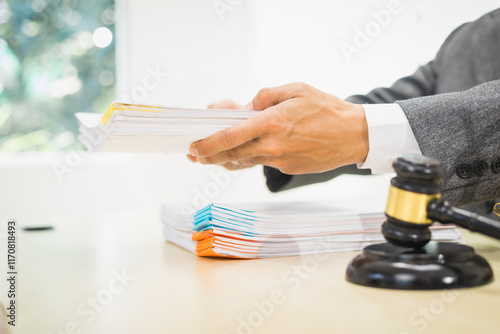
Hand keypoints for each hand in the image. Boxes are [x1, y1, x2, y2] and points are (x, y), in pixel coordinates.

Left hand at [189, 83, 368, 174]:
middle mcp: (272, 145)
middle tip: (195, 156)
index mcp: (271, 123)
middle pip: (231, 155)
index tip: (194, 146)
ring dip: (227, 159)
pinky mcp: (288, 168)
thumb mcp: (295, 90)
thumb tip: (247, 108)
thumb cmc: (327, 109)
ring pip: (245, 161)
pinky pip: (263, 163)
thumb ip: (266, 96)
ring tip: (213, 156)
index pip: (229, 137)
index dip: (207, 144)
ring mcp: (280, 160)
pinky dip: (251, 158)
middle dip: (209, 156)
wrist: (353, 135)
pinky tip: (245, 153)